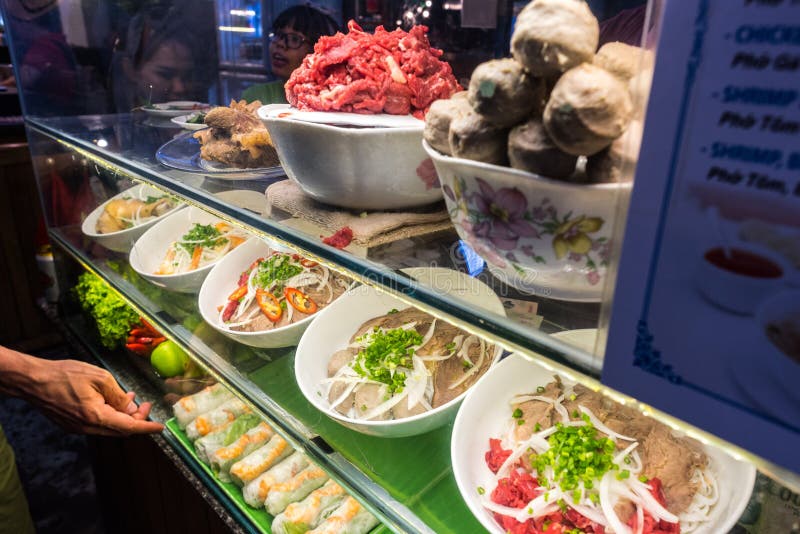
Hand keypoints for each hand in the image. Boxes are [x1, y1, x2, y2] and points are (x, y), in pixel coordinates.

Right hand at [26, 358, 164, 435]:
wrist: (34, 381)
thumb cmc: (65, 375)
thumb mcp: (100, 378)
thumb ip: (118, 396)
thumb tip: (131, 409)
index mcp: (96, 416)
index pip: (129, 427)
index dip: (147, 427)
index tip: (161, 428)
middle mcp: (87, 427)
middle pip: (120, 430)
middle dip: (137, 419)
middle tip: (145, 404)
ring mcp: (78, 428)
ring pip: (109, 428)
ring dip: (123, 417)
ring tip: (129, 398)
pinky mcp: (72, 425)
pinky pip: (97, 425)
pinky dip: (109, 416)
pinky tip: (112, 401)